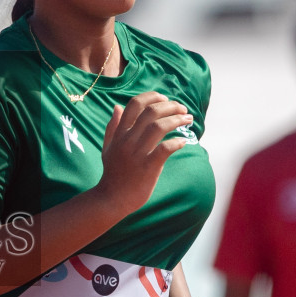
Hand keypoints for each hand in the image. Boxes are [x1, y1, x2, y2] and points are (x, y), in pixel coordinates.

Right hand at [95, 92, 192, 214]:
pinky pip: (165, 149)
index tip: (164, 99)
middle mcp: (128, 140)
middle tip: (182, 108)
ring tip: (187, 119)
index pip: (135, 105)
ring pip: (159, 127)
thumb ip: (112, 127)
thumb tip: (117, 107)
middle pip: (150, 112)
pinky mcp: (148, 167)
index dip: (152, 97)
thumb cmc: (112, 173)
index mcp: (119, 134)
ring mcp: (137, 154)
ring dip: (177, 119)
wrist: (112, 199)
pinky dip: (176, 143)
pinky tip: (183, 142)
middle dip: (170, 106)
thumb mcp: (108, 147)